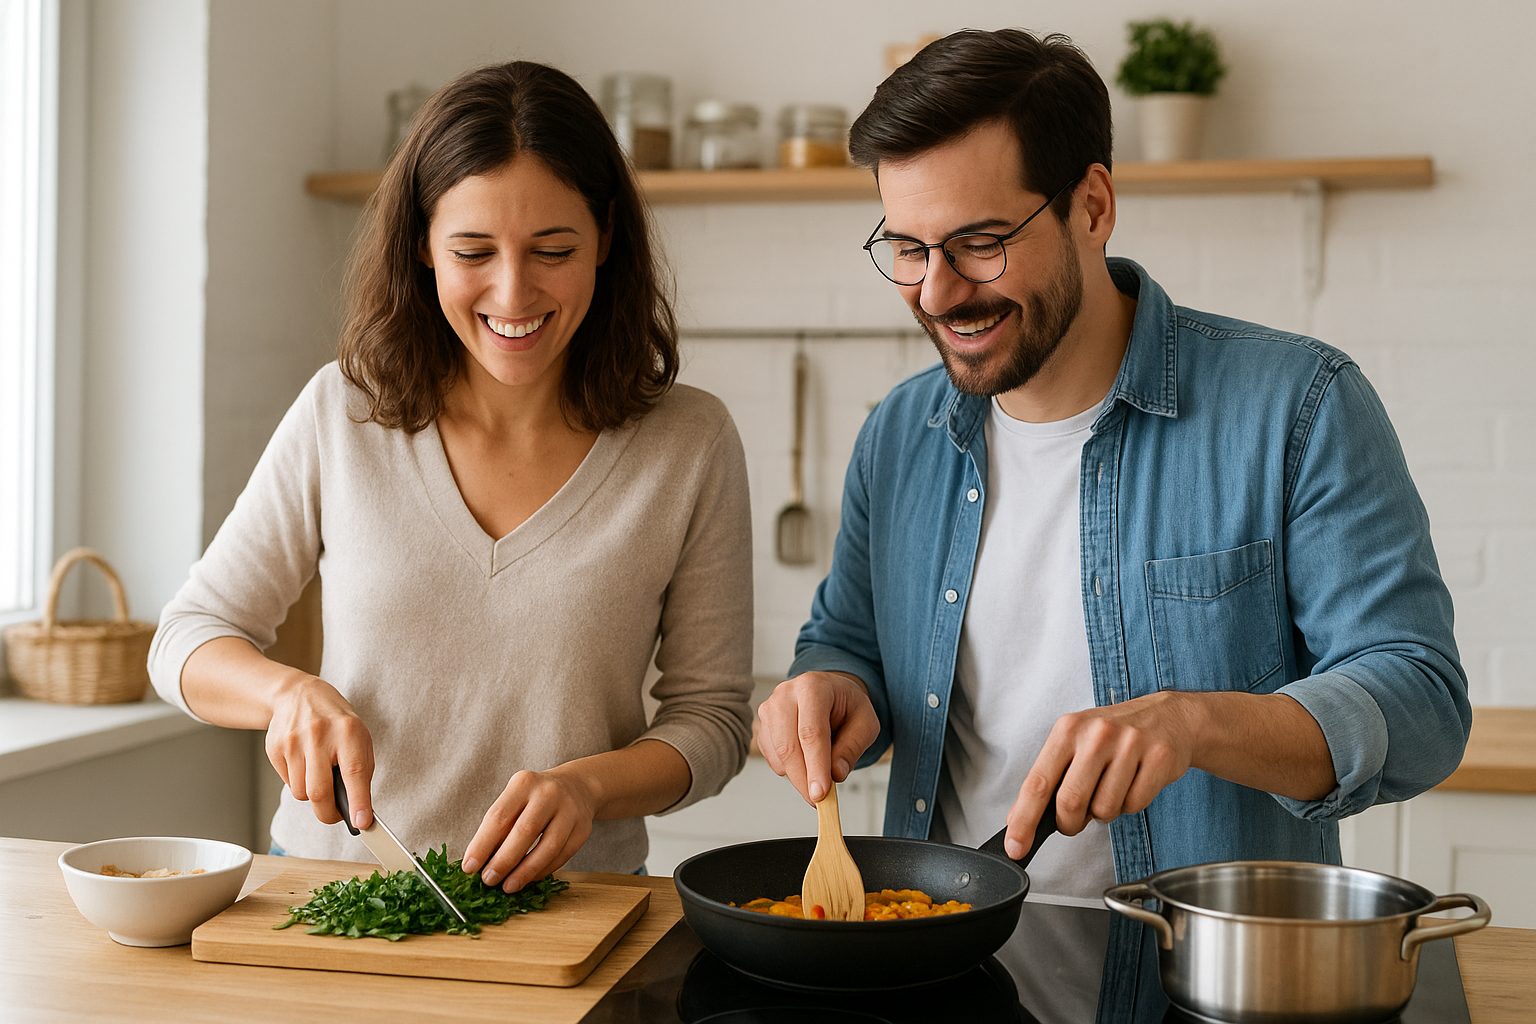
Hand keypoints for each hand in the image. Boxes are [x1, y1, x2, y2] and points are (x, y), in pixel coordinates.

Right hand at [264, 675, 375, 829]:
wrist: (299, 695)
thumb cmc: (336, 722)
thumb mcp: (359, 737)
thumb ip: (361, 771)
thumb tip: (360, 810)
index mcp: (348, 731)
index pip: (355, 773)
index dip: (358, 801)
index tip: (361, 823)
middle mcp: (319, 735)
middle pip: (319, 792)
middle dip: (328, 813)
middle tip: (337, 815)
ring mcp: (293, 741)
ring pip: (302, 793)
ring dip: (313, 795)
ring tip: (319, 775)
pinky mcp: (275, 748)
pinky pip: (288, 784)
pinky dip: (298, 783)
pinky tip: (304, 763)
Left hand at [462, 767, 597, 892]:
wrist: (576, 787)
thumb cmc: (535, 798)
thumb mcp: (515, 800)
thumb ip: (498, 827)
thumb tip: (478, 862)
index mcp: (524, 783)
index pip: (499, 816)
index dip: (482, 845)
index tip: (469, 867)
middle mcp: (549, 793)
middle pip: (524, 831)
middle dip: (503, 861)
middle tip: (488, 880)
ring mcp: (570, 810)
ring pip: (548, 847)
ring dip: (525, 871)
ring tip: (508, 886)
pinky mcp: (583, 829)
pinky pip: (562, 856)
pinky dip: (543, 871)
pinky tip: (529, 878)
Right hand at [756, 670, 880, 804]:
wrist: (831, 693)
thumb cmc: (847, 706)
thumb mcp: (866, 723)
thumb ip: (853, 747)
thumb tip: (835, 774)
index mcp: (813, 687)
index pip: (811, 732)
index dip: (815, 766)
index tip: (820, 794)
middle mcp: (786, 694)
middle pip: (788, 745)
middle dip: (803, 779)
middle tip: (819, 800)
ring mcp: (769, 708)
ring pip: (778, 754)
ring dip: (798, 776)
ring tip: (820, 774)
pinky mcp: (763, 725)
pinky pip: (772, 757)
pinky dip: (789, 769)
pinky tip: (806, 761)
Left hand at [1004, 691, 1194, 858]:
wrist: (1167, 716)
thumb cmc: (1112, 736)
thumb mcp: (1074, 743)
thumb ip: (1048, 778)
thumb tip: (1018, 819)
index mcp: (1068, 730)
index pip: (1038, 782)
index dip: (1024, 819)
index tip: (1015, 846)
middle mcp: (1097, 734)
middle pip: (1070, 802)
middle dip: (1069, 823)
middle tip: (1074, 819)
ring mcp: (1130, 744)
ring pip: (1104, 809)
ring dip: (1102, 813)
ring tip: (1109, 790)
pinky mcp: (1158, 758)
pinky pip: (1134, 805)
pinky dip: (1129, 805)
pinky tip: (1132, 783)